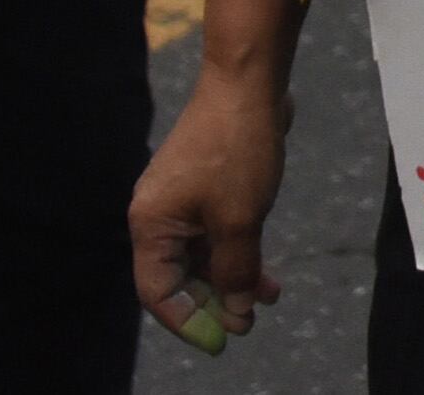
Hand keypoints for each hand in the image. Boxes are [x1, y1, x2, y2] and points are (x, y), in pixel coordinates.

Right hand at [132, 71, 292, 345]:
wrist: (250, 83)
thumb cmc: (238, 150)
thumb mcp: (241, 221)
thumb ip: (236, 271)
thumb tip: (237, 313)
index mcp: (151, 225)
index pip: (157, 293)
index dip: (188, 321)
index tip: (224, 338)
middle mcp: (159, 216)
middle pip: (179, 278)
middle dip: (216, 302)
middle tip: (251, 321)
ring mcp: (182, 200)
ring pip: (204, 257)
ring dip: (235, 279)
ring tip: (272, 296)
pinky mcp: (206, 187)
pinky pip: (217, 234)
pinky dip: (240, 253)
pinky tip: (269, 271)